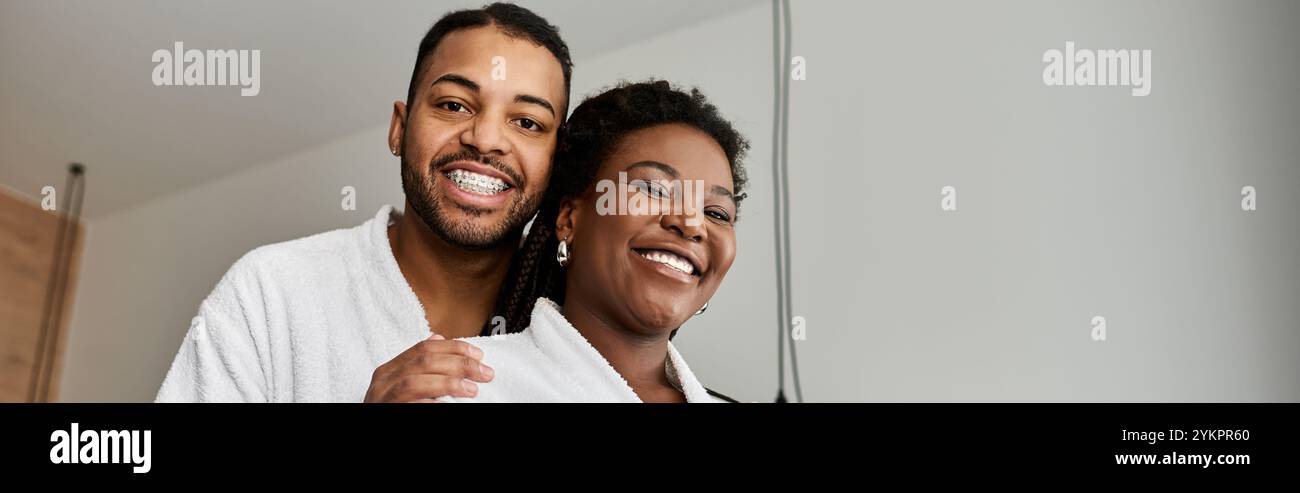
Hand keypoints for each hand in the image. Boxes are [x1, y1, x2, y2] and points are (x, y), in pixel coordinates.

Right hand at [363, 334, 493, 401]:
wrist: (366, 434)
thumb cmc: (392, 406)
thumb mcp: (400, 384)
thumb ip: (418, 365)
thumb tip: (439, 338)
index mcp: (389, 370)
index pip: (424, 348)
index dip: (454, 348)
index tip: (479, 356)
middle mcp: (384, 381)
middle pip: (424, 362)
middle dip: (459, 364)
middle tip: (485, 373)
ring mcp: (383, 398)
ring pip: (416, 382)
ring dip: (448, 383)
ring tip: (472, 390)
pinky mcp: (386, 412)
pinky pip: (411, 405)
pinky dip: (432, 405)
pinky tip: (448, 406)